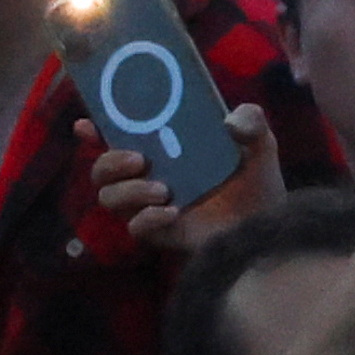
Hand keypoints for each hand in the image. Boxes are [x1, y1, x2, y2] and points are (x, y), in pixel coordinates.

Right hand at [89, 107, 285, 253]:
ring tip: (163, 189)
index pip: (118, 135)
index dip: (95, 129)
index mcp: (162, 146)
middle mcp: (148, 175)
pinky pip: (135, 227)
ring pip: (110, 198)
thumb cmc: (255, 178)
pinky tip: (172, 212)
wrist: (269, 223)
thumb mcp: (258, 141)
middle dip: (109, 161)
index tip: (85, 124)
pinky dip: (147, 218)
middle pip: (102, 169)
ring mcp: (150, 205)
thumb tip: (231, 121)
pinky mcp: (160, 232)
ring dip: (129, 190)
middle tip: (139, 158)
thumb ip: (251, 121)